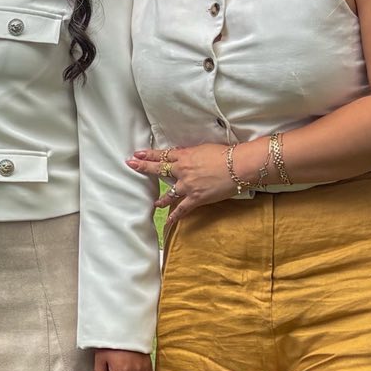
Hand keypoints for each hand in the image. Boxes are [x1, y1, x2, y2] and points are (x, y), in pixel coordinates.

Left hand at [125, 142, 244, 222]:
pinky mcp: (196, 198)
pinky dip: (174, 216)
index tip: (137, 154)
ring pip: (169, 193)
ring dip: (160, 199)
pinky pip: (182, 209)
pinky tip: (168, 221)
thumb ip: (192, 154)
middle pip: (159, 169)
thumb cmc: (227, 154)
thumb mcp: (204, 149)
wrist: (239, 166)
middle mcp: (183, 171)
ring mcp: (188, 186)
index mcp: (185, 156)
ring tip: (154, 204)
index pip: (163, 155)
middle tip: (131, 164)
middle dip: (144, 167)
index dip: (149, 155)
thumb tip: (184, 155)